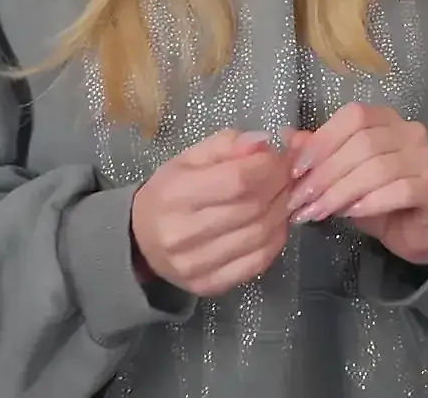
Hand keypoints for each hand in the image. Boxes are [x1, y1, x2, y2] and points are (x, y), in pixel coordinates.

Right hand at [129, 130, 293, 296]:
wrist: (140, 242)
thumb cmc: (168, 194)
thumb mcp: (189, 159)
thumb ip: (227, 145)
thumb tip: (264, 143)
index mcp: (175, 194)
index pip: (238, 180)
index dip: (268, 166)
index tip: (278, 157)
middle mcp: (183, 233)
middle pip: (253, 208)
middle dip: (280, 186)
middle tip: (286, 175)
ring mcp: (196, 264)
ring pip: (260, 235)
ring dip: (281, 211)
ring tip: (282, 196)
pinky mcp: (209, 284)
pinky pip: (258, 261)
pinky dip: (275, 239)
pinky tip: (274, 224)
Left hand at [283, 103, 427, 265]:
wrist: (414, 231)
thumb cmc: (375, 198)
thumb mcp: (341, 175)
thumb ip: (318, 154)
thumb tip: (286, 136)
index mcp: (386, 119)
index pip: (353, 117)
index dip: (322, 141)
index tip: (296, 171)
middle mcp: (410, 132)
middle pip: (363, 143)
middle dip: (325, 173)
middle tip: (300, 200)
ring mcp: (427, 159)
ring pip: (378, 168)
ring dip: (341, 192)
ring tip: (317, 212)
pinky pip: (400, 190)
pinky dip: (370, 202)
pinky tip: (350, 214)